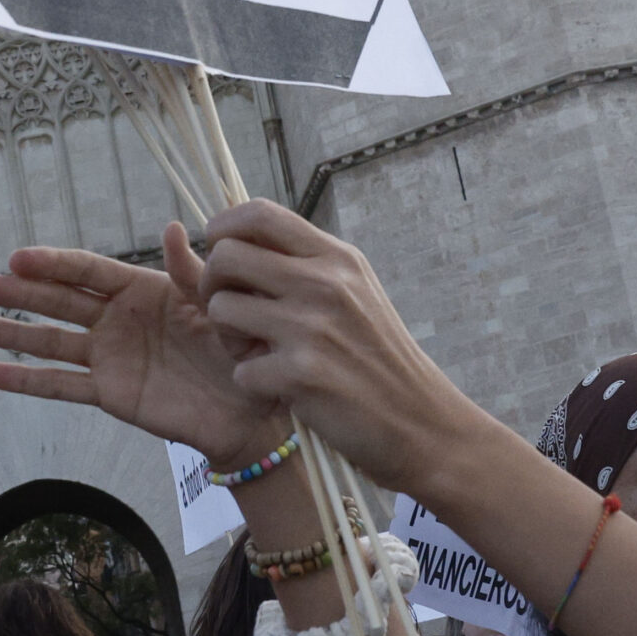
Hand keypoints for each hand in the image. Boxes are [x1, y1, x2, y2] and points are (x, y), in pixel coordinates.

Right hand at [0, 224, 286, 467]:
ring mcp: (109, 357)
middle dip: (21, 293)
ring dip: (10, 334)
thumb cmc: (240, 348)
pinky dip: (21, 381)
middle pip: (59, 302)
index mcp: (142, 290)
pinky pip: (58, 386)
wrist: (250, 409)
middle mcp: (117, 320)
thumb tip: (170, 227)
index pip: (88, 271)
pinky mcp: (108, 393)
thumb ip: (189, 272)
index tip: (17, 257)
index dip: (53, 264)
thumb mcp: (217, 304)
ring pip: (49, 342)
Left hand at [198, 199, 464, 494]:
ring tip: (259, 354)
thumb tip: (241, 238)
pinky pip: (240, 370)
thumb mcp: (355, 292)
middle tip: (234, 315)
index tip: (221, 250)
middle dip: (214, 285)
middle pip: (225, 255)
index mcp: (336, 258)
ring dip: (229, 339)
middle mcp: (324, 283)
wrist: (421, 422)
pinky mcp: (302, 375)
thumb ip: (307, 264)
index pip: (259, 213)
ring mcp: (312, 328)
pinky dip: (254, 384)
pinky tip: (283, 390)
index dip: (224, 227)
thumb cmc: (377, 357)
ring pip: (221, 310)